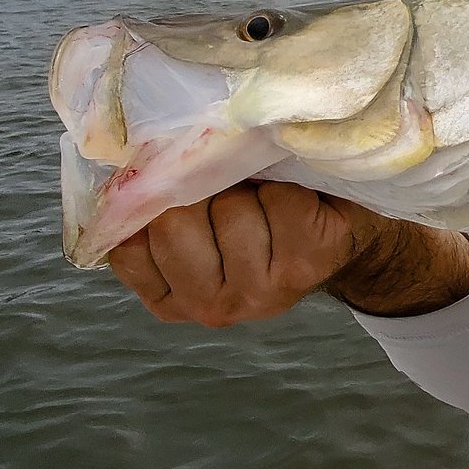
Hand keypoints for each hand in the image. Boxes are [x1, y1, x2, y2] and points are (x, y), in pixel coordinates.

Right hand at [108, 181, 388, 326]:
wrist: (340, 229)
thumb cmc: (258, 213)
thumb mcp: (195, 215)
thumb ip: (156, 203)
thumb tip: (129, 162)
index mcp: (169, 296)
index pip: (129, 243)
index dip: (157, 202)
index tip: (187, 196)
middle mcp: (208, 306)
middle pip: (174, 221)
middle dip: (204, 191)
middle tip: (234, 197)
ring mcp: (257, 295)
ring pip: (229, 208)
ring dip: (251, 190)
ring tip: (267, 203)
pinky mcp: (302, 269)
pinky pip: (280, 202)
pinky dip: (289, 189)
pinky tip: (300, 206)